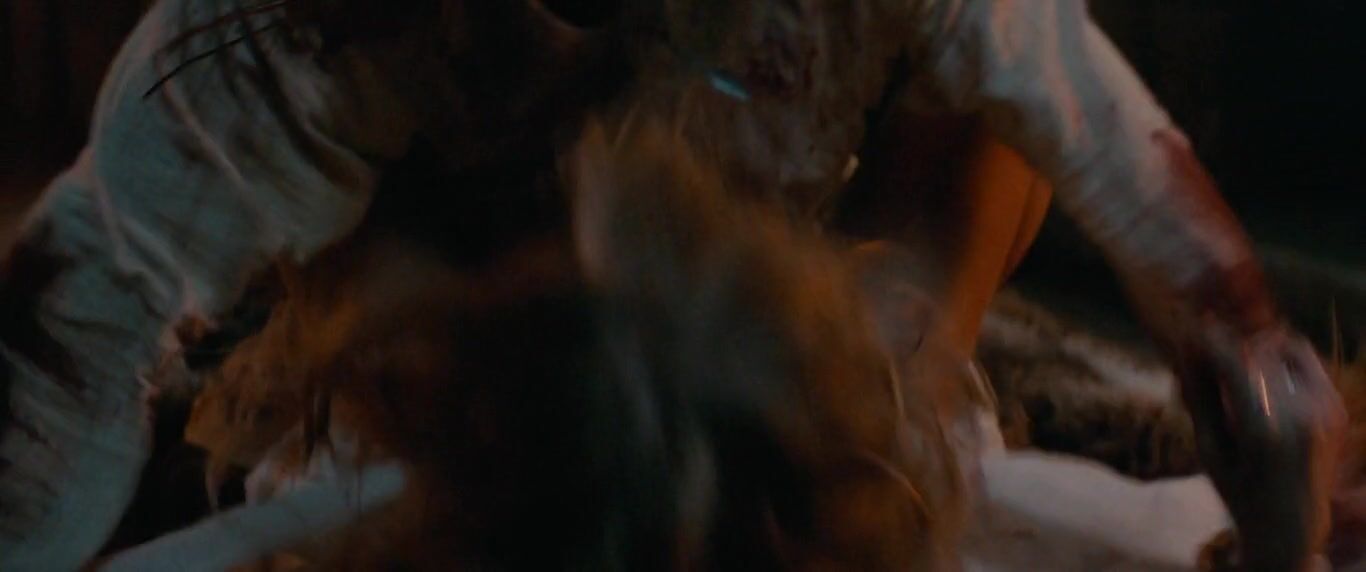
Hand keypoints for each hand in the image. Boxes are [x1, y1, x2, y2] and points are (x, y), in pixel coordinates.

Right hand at [1181, 324, 1345, 571]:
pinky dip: (1278, 357)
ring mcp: (1325, 408)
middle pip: (1258, 350)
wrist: (1292, 523)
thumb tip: (1186, 347)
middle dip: (1228, 342)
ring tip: (1232, 362)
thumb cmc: (1238, 490)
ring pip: (1285, 346)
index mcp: (1265, 429)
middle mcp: (1302, 414)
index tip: (1188, 328)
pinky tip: (1259, 374)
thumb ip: (1199, 394)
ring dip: (1255, 347)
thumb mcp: (1208, 447)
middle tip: (1203, 346)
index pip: (1235, 360)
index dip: (1208, 338)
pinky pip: (1304, 360)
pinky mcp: (1335, 405)